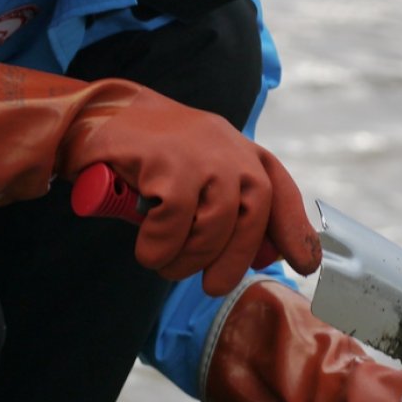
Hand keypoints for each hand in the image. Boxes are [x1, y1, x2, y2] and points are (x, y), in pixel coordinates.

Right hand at [0, 57, 319, 293]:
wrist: (96, 115)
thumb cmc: (145, 154)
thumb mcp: (193, 173)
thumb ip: (226, 204)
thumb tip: (265, 254)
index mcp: (237, 148)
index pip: (279, 186)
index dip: (294, 228)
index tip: (306, 264)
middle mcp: (227, 145)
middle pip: (253, 210)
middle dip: (236, 256)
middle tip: (212, 286)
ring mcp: (199, 151)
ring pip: (215, 223)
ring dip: (189, 257)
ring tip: (164, 263)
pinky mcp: (167, 162)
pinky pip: (175, 221)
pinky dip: (160, 246)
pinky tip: (146, 248)